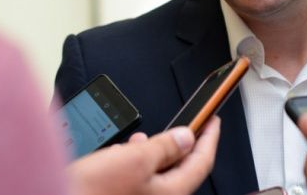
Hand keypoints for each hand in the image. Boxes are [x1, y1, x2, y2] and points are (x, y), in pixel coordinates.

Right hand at [68, 116, 219, 194]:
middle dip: (182, 143)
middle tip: (187, 123)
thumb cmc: (92, 192)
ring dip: (155, 151)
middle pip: (182, 168)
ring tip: (144, 137)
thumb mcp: (135, 159)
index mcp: (170, 194)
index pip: (202, 162)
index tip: (214, 119)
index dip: (210, 137)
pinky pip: (140, 178)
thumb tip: (187, 137)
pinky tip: (123, 153)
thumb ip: (165, 147)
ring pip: (159, 172)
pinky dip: (136, 161)